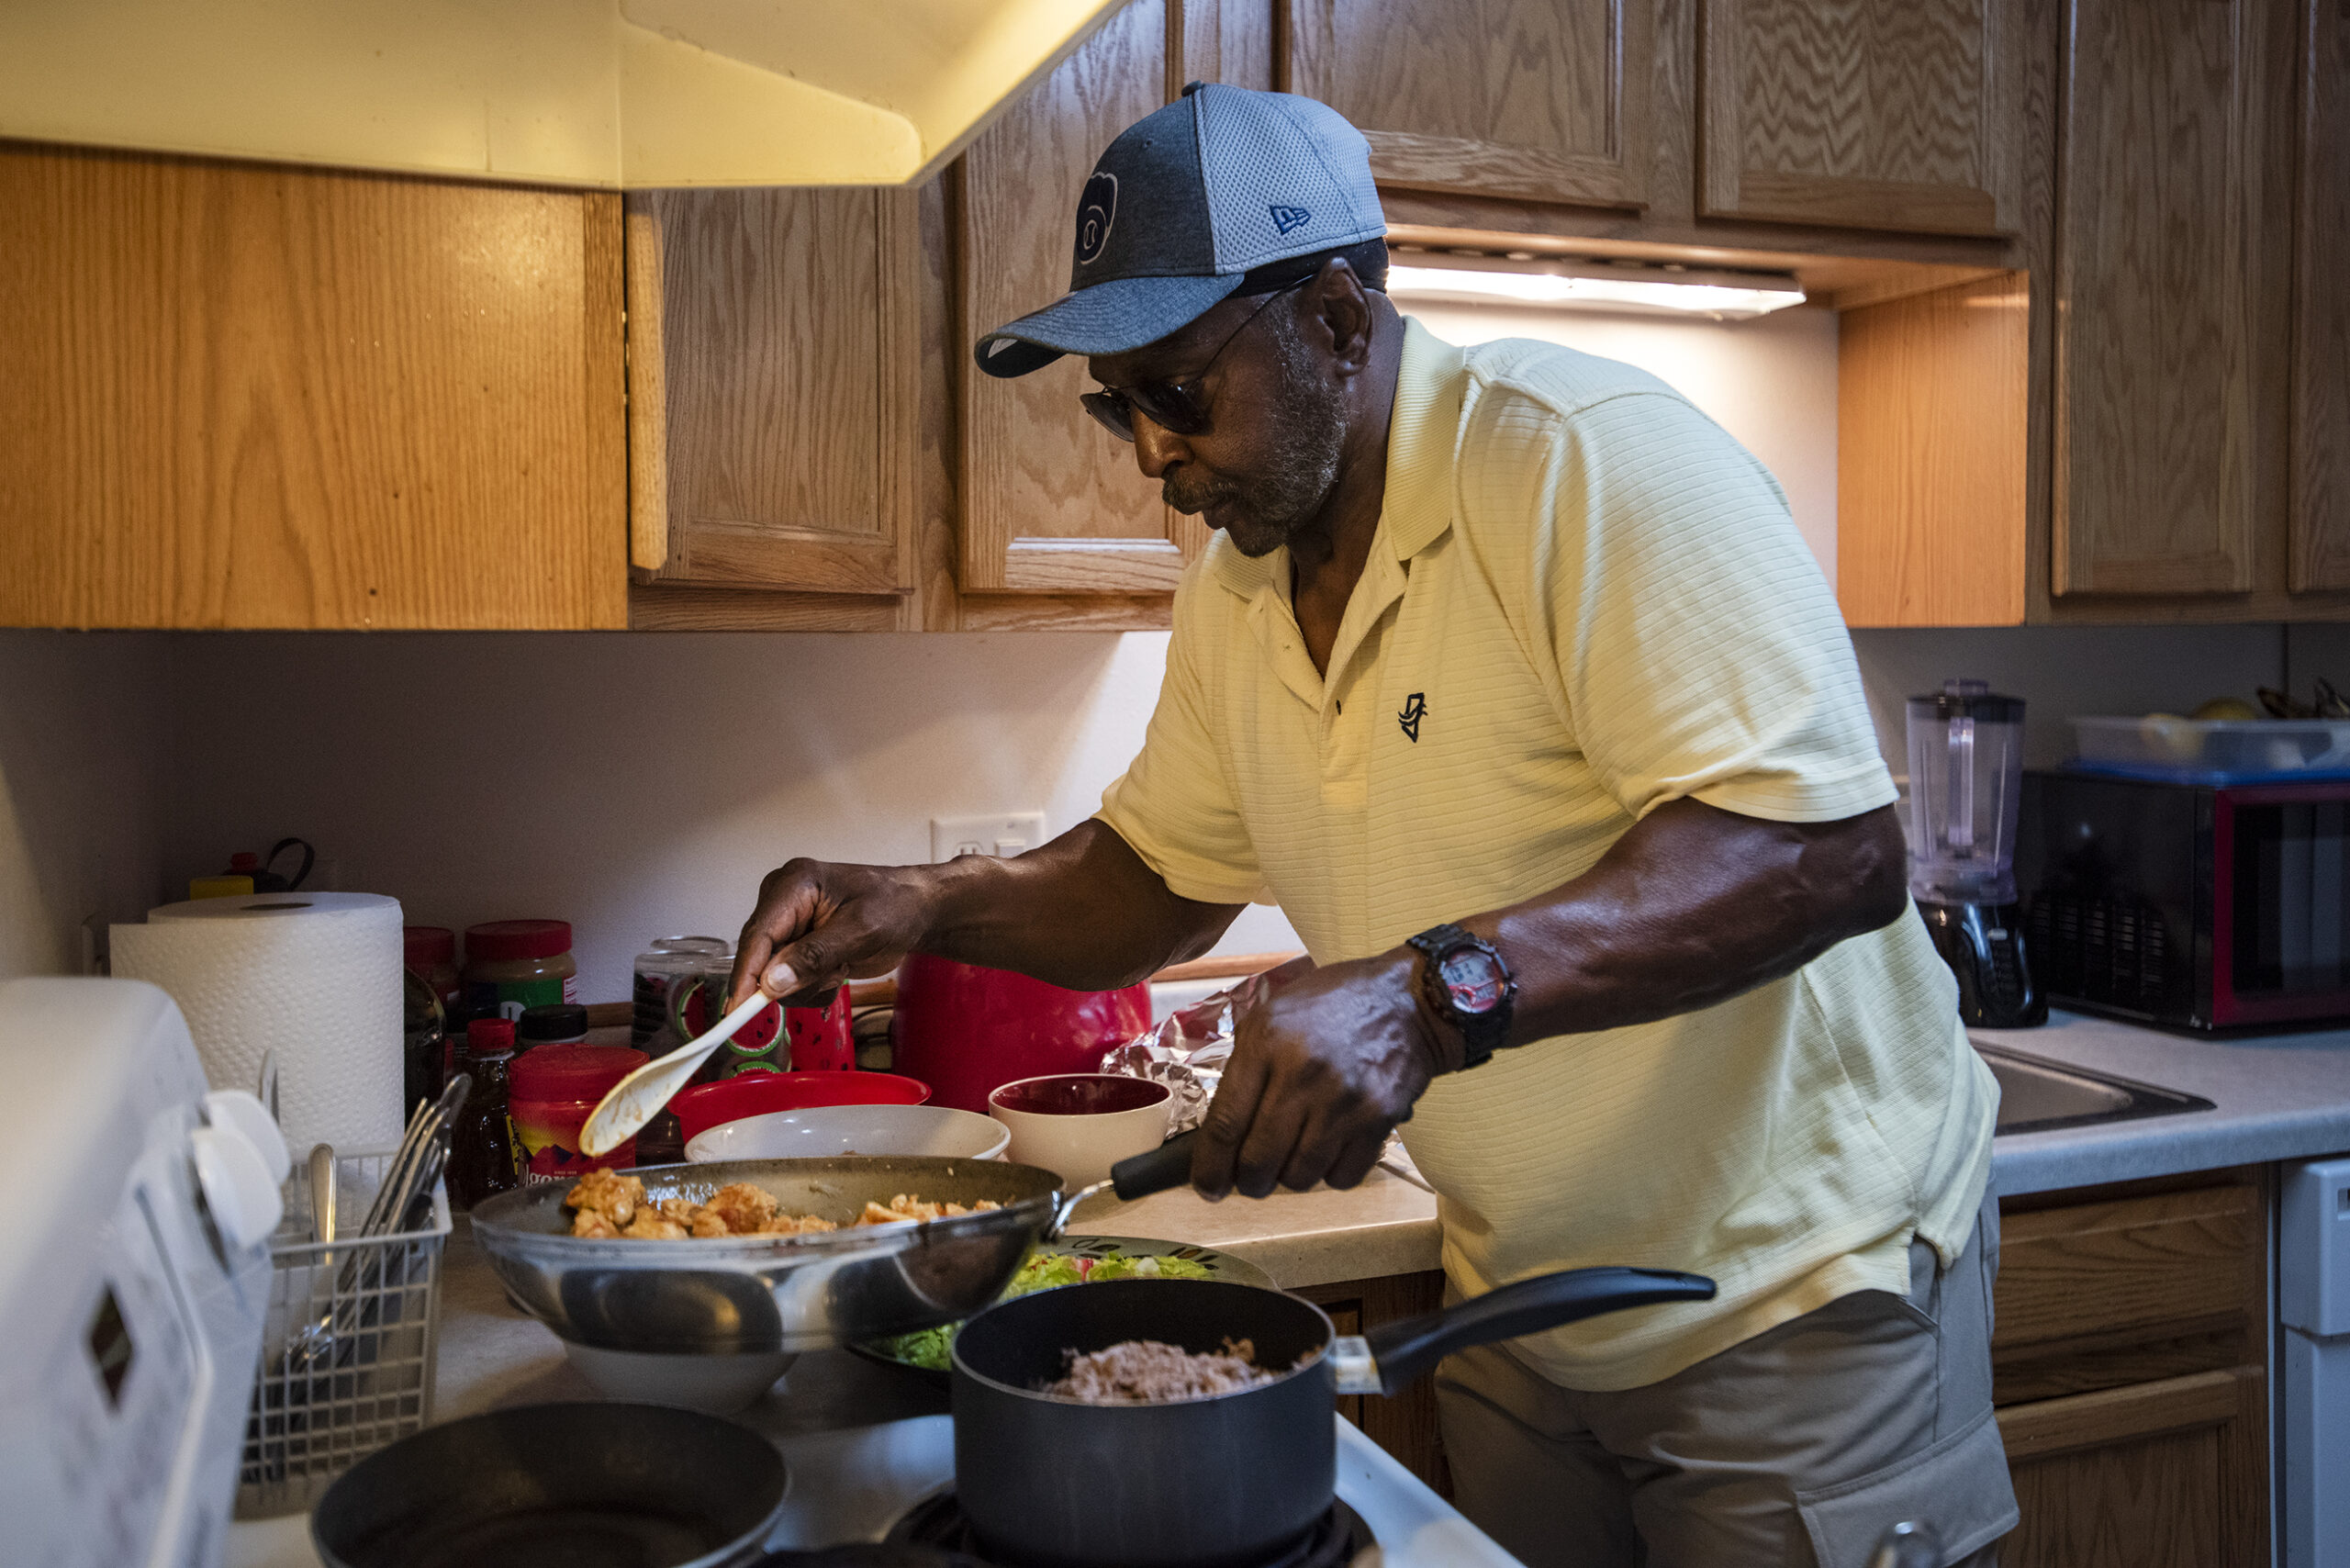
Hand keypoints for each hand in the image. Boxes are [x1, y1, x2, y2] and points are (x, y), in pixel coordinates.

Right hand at [727, 858, 938, 1009]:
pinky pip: (789, 984)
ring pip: (773, 979)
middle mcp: (784, 904)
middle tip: (834, 974)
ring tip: (842, 965)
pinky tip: (838, 969)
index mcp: (795, 884)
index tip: (739, 1008)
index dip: (746, 974)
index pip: (758, 934)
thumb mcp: (861, 930)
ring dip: (810, 984)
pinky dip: (815, 987)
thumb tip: (773, 981)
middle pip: (760, 959)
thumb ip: (815, 956)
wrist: (915, 912)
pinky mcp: (796, 949)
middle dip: (795, 978)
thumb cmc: (896, 905)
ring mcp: (789, 928)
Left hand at [1189, 950, 1452, 1199]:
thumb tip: (1219, 1135)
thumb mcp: (1273, 1014)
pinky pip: (1342, 1177)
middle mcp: (1302, 1073)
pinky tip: (1332, 1148)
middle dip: (1249, 1181)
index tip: (1207, 1187)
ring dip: (1291, 1176)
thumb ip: (1244, 1067)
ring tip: (1296, 1153)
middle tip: (1252, 1177)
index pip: (1225, 1123)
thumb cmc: (1332, 1005)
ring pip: (1300, 1176)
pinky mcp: (1379, 1119)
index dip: (1209, 1167)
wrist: (1409, 1001)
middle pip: (1259, 1160)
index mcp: (1266, 1043)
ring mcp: (1344, 1099)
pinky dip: (1331, 1174)